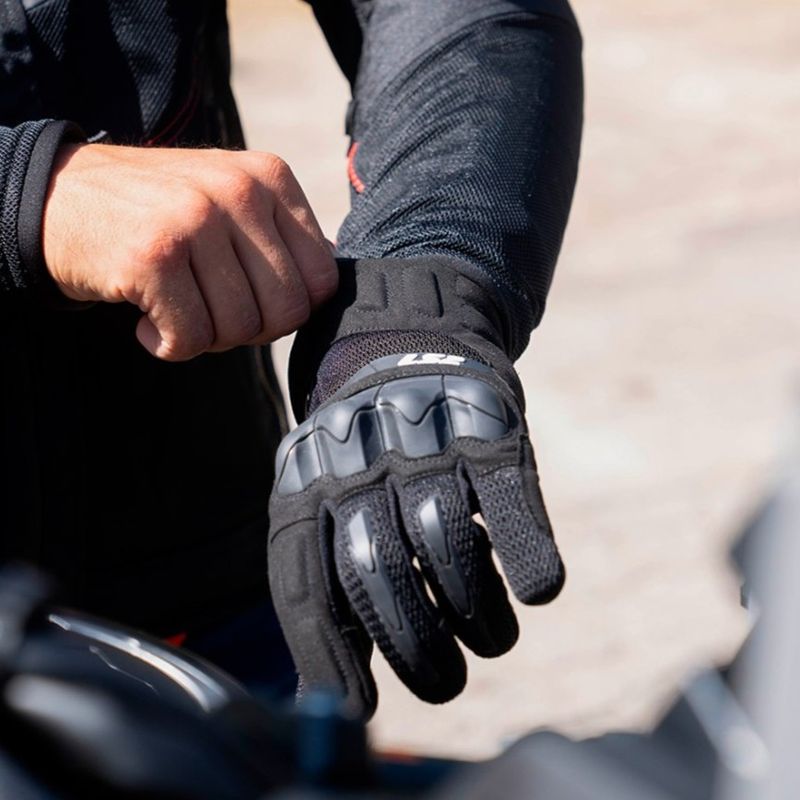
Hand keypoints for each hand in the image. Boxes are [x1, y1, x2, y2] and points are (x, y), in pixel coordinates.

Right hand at [43, 144, 336, 359]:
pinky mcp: (153, 257)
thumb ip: (281, 239)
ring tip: (176, 308)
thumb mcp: (230, 202)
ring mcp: (195, 220)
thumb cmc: (159, 213)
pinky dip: (168, 346)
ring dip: (206, 338)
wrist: (61, 196)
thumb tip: (326, 289)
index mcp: (270, 176)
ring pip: (240, 329)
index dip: (289, 309)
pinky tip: (146, 320)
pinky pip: (191, 339)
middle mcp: (238, 190)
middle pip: (287, 312)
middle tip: (209, 311)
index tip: (250, 300)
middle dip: (250, 329)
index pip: (322, 279)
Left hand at [268, 352, 563, 717]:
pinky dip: (527, 552)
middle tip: (443, 681)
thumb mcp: (325, 498)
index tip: (359, 707)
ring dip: (475, 615)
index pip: (306, 586)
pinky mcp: (487, 428)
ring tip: (491, 640)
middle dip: (416, 649)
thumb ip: (329, 577)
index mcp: (304, 485)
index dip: (330, 656)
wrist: (407, 343)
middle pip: (379, 571)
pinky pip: (507, 499)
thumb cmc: (367, 454)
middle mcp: (356, 462)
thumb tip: (337, 689)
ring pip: (444, 544)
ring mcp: (423, 442)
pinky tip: (538, 590)